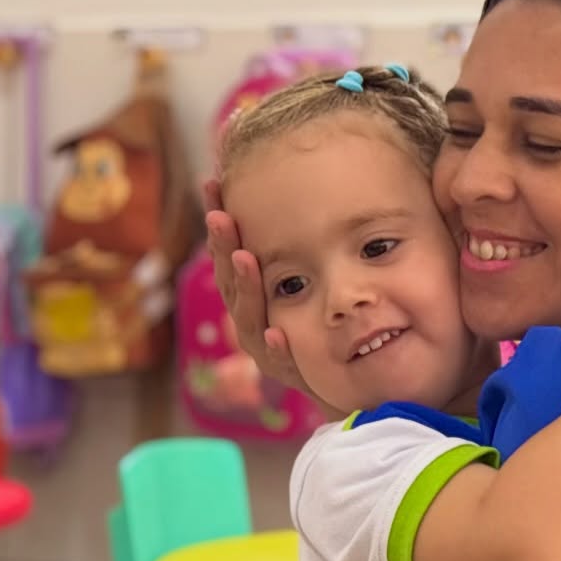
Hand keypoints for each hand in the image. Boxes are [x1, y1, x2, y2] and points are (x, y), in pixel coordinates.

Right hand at [203, 179, 309, 395]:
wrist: (348, 379)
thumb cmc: (322, 321)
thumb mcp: (309, 278)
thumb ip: (298, 242)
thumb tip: (296, 182)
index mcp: (251, 290)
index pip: (230, 250)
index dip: (220, 220)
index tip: (212, 183)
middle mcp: (250, 317)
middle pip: (230, 279)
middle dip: (223, 246)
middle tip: (220, 216)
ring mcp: (265, 347)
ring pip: (249, 316)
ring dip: (246, 287)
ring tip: (245, 258)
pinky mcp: (287, 374)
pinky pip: (280, 361)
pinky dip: (276, 346)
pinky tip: (277, 333)